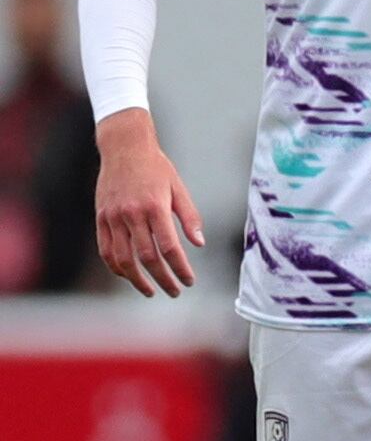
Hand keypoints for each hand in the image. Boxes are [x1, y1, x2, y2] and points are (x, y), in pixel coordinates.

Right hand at [92, 113, 203, 297]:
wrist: (124, 148)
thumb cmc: (157, 168)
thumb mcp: (179, 188)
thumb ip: (189, 217)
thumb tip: (199, 244)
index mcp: (155, 207)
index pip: (169, 247)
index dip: (180, 268)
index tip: (189, 281)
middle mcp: (132, 214)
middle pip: (146, 257)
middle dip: (162, 279)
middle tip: (174, 291)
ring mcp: (113, 217)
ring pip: (122, 258)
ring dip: (136, 279)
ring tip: (151, 290)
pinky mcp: (100, 217)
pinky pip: (106, 249)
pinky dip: (116, 266)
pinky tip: (128, 275)